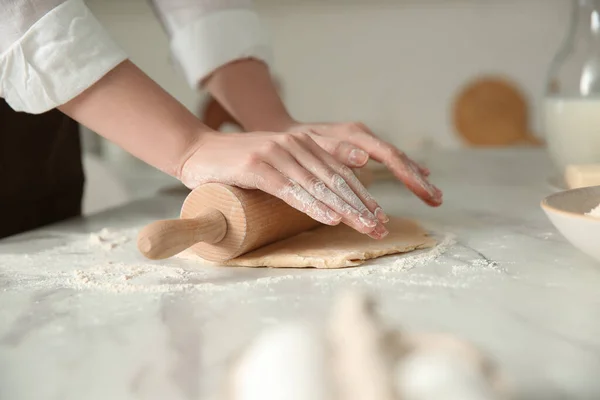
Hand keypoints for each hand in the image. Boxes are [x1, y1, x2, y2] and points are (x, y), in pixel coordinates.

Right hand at [179, 131, 389, 238]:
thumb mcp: (273, 166)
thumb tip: (323, 201)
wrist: (196, 151)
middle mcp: (294, 145)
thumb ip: (295, 175)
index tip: (379, 217)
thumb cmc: (235, 166)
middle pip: (335, 179)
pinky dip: (313, 205)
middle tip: (380, 227)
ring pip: (318, 185)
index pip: (340, 172)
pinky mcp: (256, 166)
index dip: (361, 195)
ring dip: (345, 210)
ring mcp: (275, 154)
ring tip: (364, 227)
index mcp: (302, 144)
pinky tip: (331, 218)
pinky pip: (291, 189)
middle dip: (360, 206)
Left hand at [285, 122, 442, 206]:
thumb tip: (365, 158)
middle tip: (437, 199)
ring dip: (415, 176)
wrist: (284, 132)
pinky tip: (419, 175)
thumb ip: (337, 151)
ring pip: (396, 158)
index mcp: (354, 136)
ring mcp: (364, 141)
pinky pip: (388, 159)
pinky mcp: (362, 147)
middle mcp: (363, 137)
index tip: (425, 192)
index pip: (390, 156)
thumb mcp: (311, 146)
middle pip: (398, 158)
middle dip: (418, 179)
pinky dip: (404, 168)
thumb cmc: (295, 143)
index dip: (409, 176)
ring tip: (434, 196)